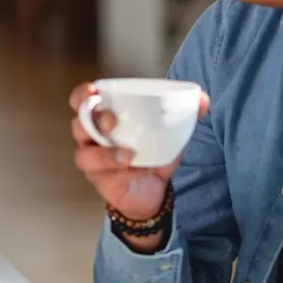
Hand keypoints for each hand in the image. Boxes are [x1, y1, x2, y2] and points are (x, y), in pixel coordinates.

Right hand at [69, 83, 209, 221]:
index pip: (81, 100)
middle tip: (112, 120)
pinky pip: (102, 175)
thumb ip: (185, 114)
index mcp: (103, 116)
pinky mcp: (99, 180)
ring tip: (127, 154)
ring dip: (104, 152)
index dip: (82, 94)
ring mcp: (93, 160)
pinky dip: (120, 172)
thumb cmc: (152, 153)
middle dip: (93, 119)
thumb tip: (204, 99)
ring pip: (84, 153)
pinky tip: (135, 169)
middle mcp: (92, 137)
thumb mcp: (169, 132)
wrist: (154, 190)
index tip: (94, 91)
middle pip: (78, 123)